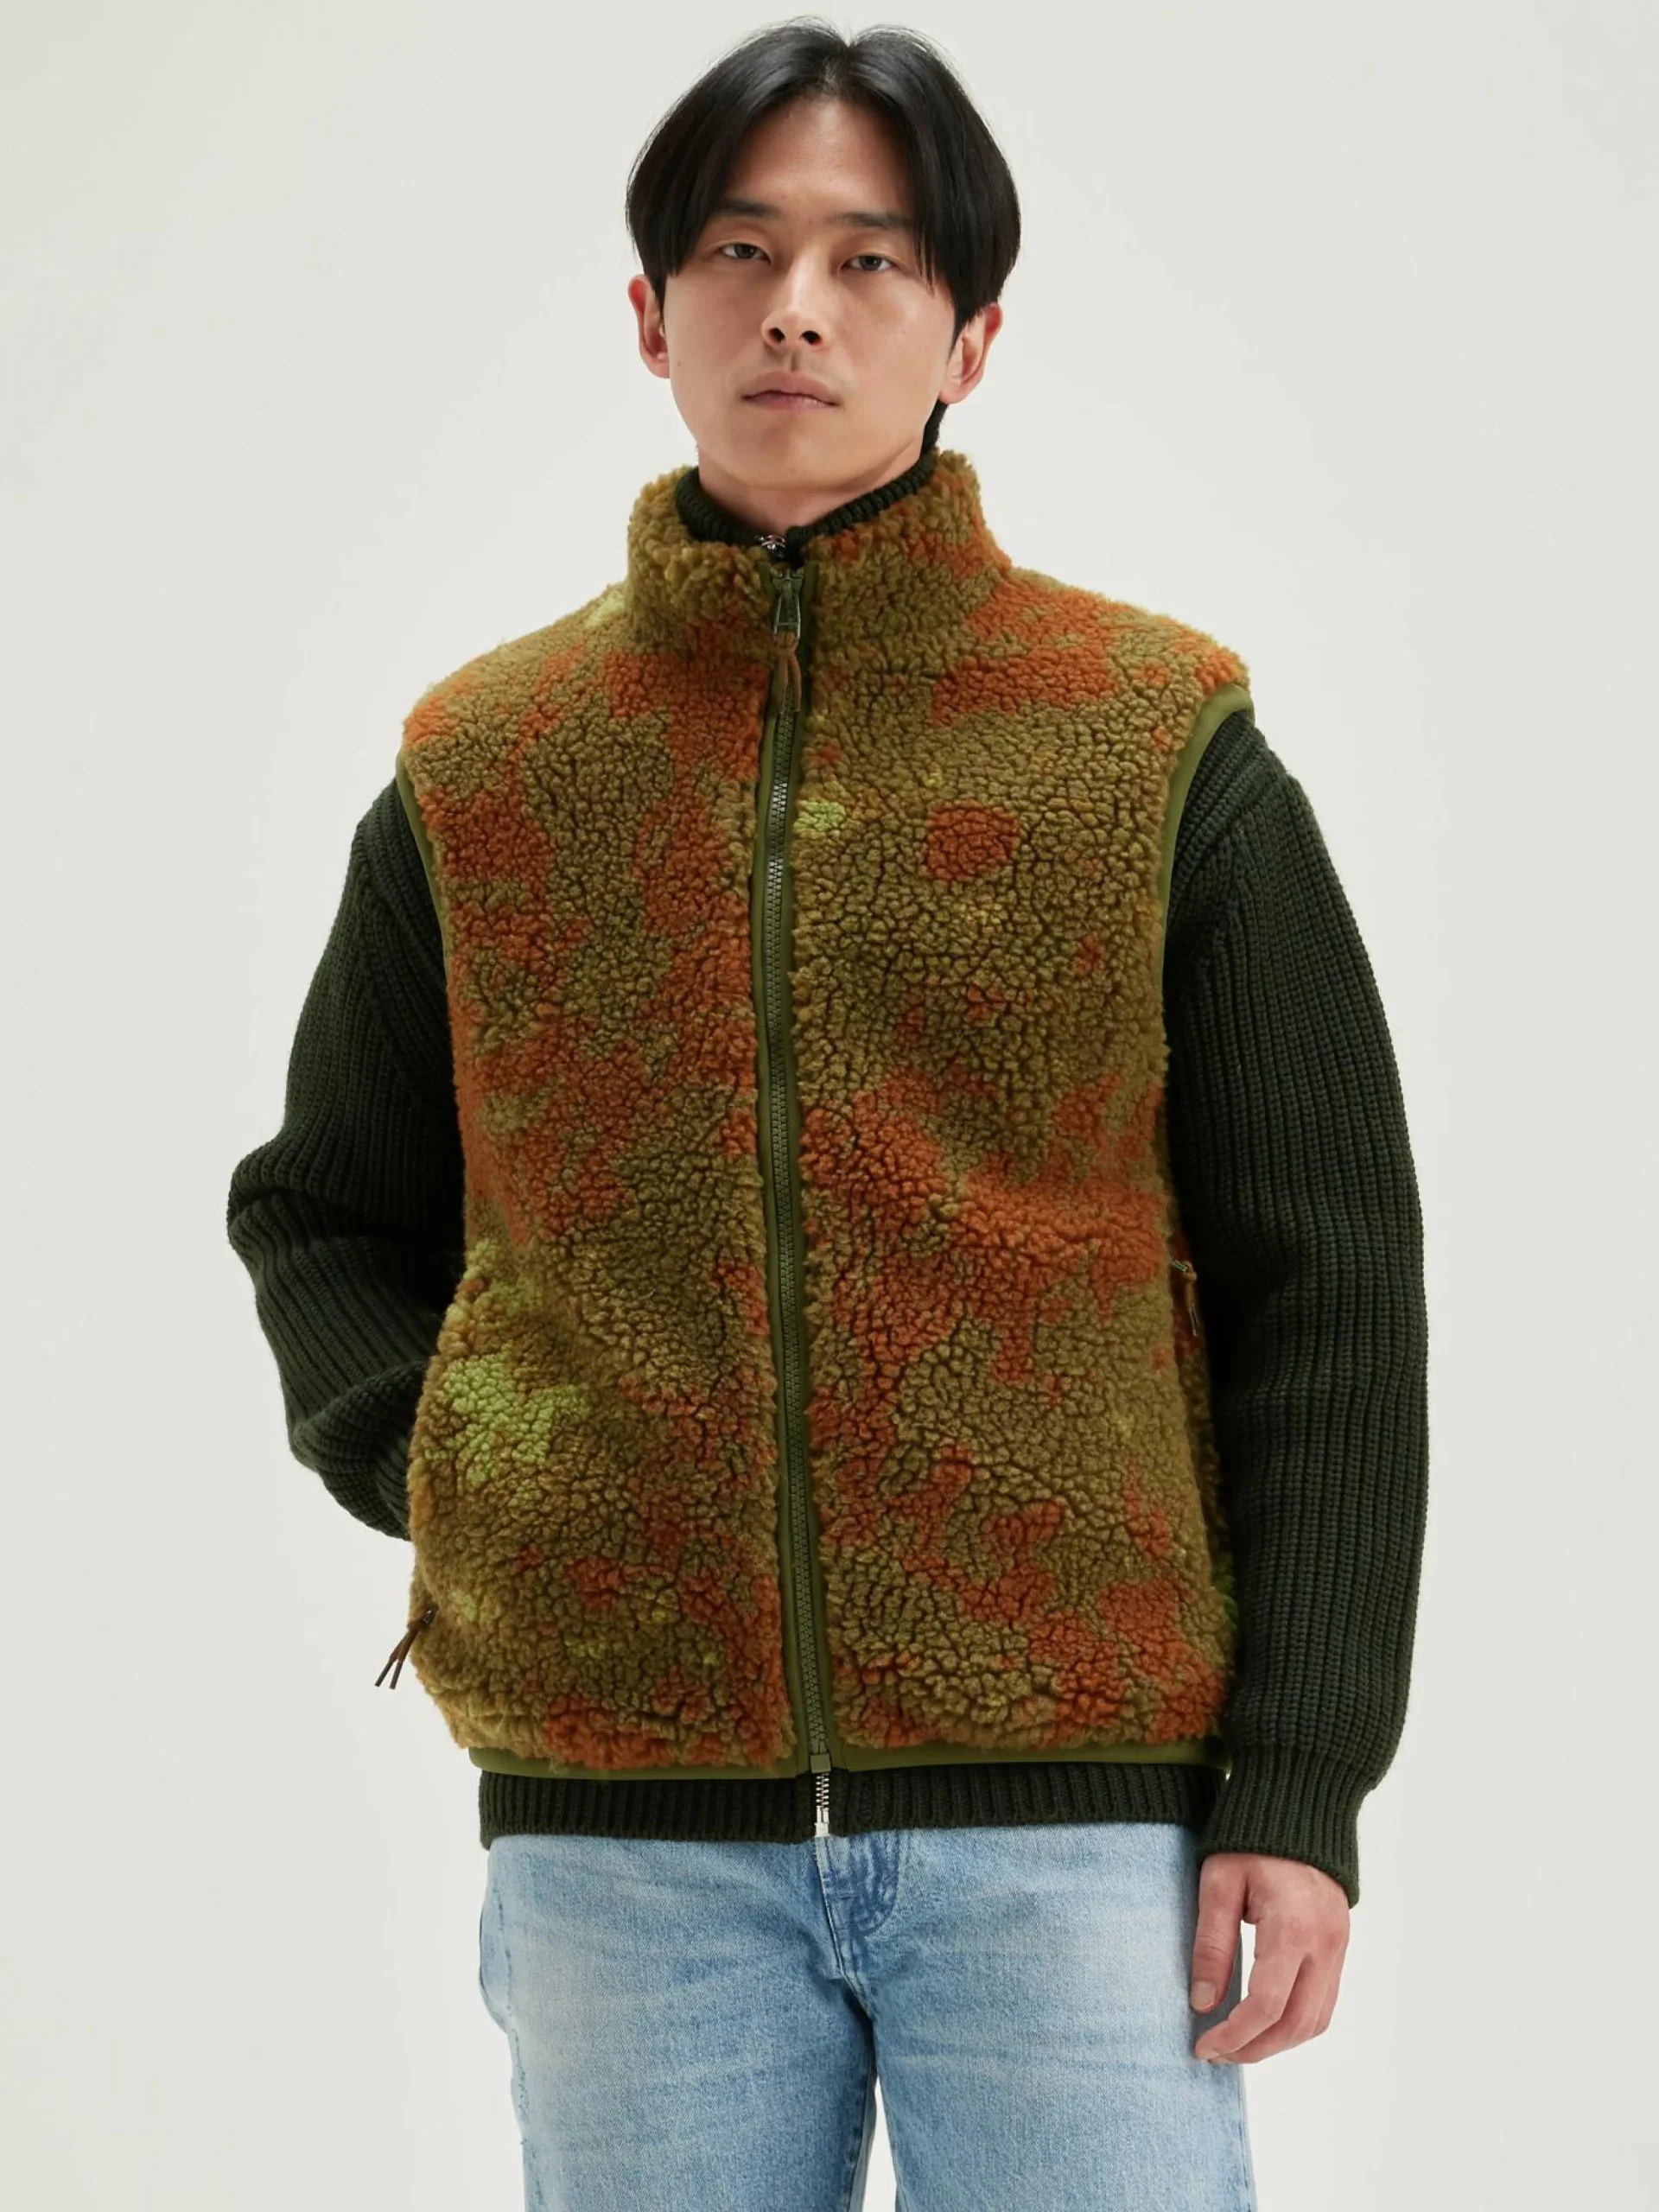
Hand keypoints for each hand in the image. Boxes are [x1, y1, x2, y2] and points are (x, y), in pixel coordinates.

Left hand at [1189, 1851, 1349, 2063]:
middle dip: (1254, 2049)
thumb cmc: (1250, 1840)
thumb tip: (1202, 2004)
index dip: (1233, 2035)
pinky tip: (1266, 2022)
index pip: (1266, 2005)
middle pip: (1296, 2024)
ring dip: (1277, 2043)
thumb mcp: (1218, 1882)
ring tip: (1237, 2043)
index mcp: (1292, 1928)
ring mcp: (1338, 1946)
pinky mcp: (1340, 1945)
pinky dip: (1297, 2024)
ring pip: (1316, 2021)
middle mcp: (1324, 1944)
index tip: (1202, 2046)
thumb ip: (1212, 1944)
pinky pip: (1325, 2003)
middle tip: (1216, 2052)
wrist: (1298, 1804)